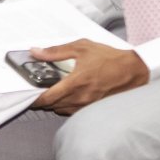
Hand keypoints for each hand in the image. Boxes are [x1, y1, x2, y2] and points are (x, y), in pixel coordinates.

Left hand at [29, 40, 149, 114]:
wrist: (133, 70)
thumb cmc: (109, 58)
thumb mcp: (81, 47)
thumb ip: (56, 51)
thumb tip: (36, 52)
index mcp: (76, 82)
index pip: (48, 97)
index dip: (34, 99)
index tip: (27, 96)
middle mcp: (80, 98)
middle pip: (52, 106)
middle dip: (42, 100)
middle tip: (36, 91)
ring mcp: (87, 106)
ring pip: (61, 111)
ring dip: (53, 104)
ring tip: (50, 93)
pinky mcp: (92, 109)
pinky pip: (72, 112)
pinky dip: (64, 107)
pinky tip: (65, 97)